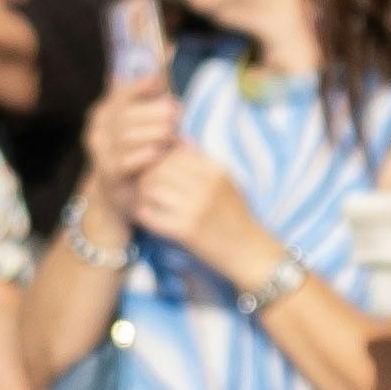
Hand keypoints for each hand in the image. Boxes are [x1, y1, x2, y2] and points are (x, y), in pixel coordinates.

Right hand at [82, 75, 179, 221]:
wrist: (119, 192)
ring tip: (173, 135)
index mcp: (105, 110)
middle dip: (156, 112)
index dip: (141, 86)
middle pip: (128, 114)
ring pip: (129, 136)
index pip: (121, 92)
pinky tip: (160, 153)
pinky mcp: (107, 172)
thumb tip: (170, 46)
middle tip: (178, 114)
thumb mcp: (146, 113)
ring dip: (155, 133)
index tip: (161, 83)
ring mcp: (99, 151)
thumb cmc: (138, 146)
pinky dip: (146, 154)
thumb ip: (155, 85)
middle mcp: (97, 129)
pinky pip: (128, 159)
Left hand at [128, 139, 276, 283]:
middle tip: (144, 187)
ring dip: (142, 194)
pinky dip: (143, 214)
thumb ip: (202, 161)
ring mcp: (196, 208)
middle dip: (147, 176)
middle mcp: (207, 185)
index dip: (159, 160)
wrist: (248, 250)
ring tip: (145, 200)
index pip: (175, 152)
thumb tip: (176, 139)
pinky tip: (145, 216)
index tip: (155, 171)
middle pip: (160, 168)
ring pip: (151, 188)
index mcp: (216, 170)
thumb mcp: (226, 181)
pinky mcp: (185, 230)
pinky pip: (151, 215)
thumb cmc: (234, 215)